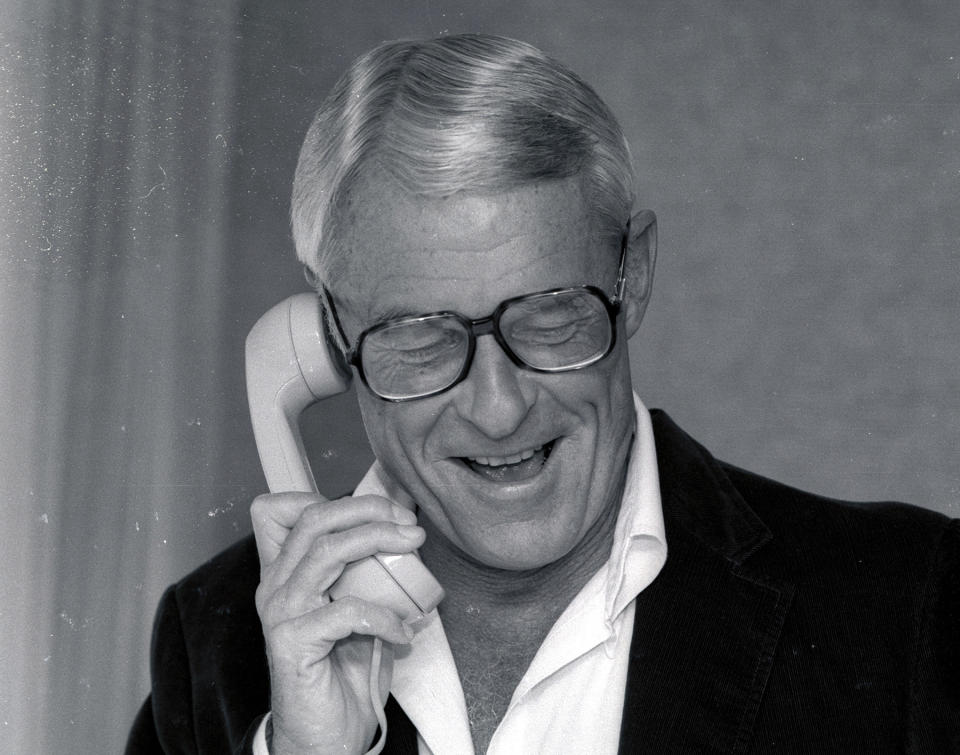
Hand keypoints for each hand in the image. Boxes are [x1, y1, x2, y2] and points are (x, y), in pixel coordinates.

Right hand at [251, 492, 425, 754]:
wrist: (323, 736)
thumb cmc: (343, 671)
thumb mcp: (356, 608)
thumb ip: (367, 571)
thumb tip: (406, 531)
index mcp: (284, 572)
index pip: (277, 510)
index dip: (325, 497)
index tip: (378, 508)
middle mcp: (275, 586)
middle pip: (314, 519)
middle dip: (368, 509)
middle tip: (408, 522)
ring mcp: (281, 613)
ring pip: (326, 552)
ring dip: (378, 540)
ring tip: (413, 546)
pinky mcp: (293, 643)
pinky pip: (345, 611)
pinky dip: (384, 615)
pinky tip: (402, 631)